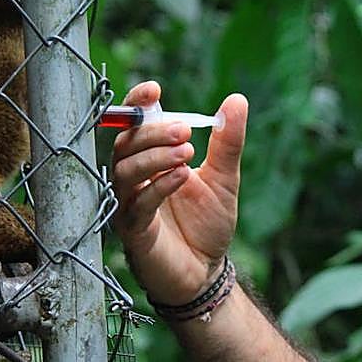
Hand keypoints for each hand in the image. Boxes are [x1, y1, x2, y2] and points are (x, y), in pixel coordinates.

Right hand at [110, 81, 247, 304]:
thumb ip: (228, 142)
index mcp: (150, 160)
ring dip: (155, 156)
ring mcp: (128, 205)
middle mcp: (133, 179)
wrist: (206, 272)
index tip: (153, 89)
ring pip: (125, 171)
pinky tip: (182, 176)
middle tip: (184, 131)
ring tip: (187, 152)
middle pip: (125, 144)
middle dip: (153, 132)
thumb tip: (237, 99)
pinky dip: (158, 185)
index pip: (134, 125)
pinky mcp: (133, 231)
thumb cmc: (206, 225)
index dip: (137, 104)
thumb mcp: (224, 178)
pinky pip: (136, 204)